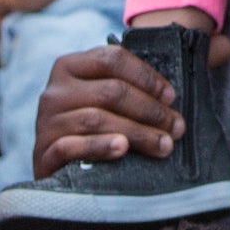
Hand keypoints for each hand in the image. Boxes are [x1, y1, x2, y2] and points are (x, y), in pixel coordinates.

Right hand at [32, 45, 183, 179]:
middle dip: (150, 110)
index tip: (171, 98)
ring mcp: (46, 121)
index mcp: (70, 66)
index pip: (112, 59)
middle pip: (110, 91)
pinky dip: (101, 146)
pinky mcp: (43, 152)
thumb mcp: (104, 100)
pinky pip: (72, 146)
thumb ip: (132, 87)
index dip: (146, 77)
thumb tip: (186, 83)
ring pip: (96, 119)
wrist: (56, 170)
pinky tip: (123, 149)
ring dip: (137, 132)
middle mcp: (54, 91)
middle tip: (176, 128)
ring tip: (163, 145)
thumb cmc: (90, 129)